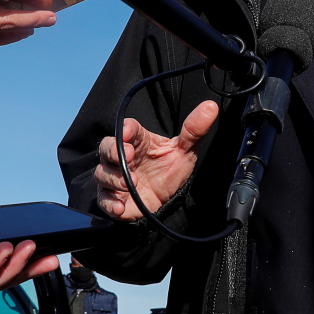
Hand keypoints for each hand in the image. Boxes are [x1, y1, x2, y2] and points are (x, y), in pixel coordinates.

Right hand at [94, 100, 218, 220]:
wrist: (167, 201)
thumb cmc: (170, 171)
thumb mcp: (185, 150)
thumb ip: (194, 130)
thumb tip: (211, 107)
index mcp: (137, 141)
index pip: (126, 129)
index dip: (125, 129)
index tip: (129, 133)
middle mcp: (121, 157)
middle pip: (106, 147)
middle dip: (112, 150)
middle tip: (128, 155)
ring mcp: (113, 178)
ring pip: (102, 173)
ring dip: (113, 178)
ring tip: (130, 183)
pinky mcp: (111, 199)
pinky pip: (103, 200)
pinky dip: (110, 203)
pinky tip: (120, 206)